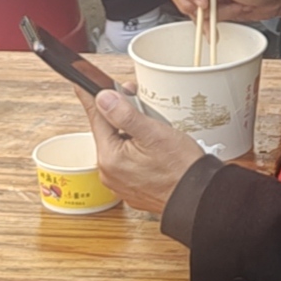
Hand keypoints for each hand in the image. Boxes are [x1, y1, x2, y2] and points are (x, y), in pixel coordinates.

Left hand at [91, 86, 202, 214]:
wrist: (197, 197)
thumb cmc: (181, 168)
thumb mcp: (153, 133)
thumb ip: (124, 114)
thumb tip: (103, 99)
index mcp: (110, 158)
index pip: (96, 117)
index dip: (94, 96)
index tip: (83, 83)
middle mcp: (110, 173)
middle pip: (108, 131)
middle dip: (121, 114)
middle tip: (140, 105)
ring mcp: (120, 182)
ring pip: (119, 145)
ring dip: (130, 132)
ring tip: (153, 129)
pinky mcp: (131, 187)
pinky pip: (127, 160)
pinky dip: (136, 149)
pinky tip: (153, 147)